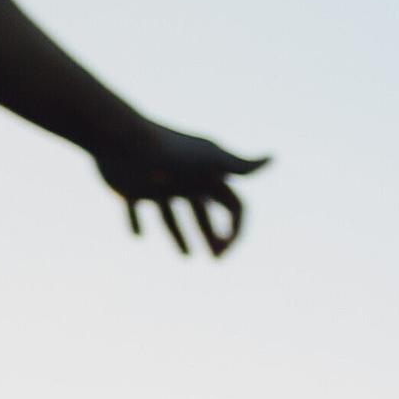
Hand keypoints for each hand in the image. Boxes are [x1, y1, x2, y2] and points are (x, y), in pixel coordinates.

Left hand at [94, 126, 267, 256]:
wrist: (125, 140)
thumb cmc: (170, 152)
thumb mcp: (210, 159)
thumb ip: (241, 165)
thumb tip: (273, 157)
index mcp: (206, 176)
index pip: (232, 206)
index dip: (234, 229)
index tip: (224, 250)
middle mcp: (184, 180)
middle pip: (205, 213)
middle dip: (213, 235)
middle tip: (215, 258)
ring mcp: (157, 185)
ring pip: (172, 216)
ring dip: (180, 236)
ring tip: (186, 256)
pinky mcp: (130, 188)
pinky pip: (134, 209)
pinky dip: (135, 222)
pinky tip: (137, 235)